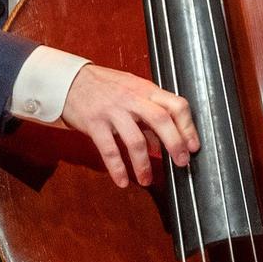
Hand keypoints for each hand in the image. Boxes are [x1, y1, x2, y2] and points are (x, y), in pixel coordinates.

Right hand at [60, 64, 201, 188]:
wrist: (69, 80)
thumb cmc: (105, 87)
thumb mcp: (132, 92)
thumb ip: (149, 115)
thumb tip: (163, 143)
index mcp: (146, 90)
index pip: (176, 105)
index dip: (188, 127)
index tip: (194, 146)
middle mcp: (132, 99)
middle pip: (161, 120)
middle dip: (175, 144)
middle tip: (181, 163)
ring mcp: (113, 111)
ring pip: (135, 140)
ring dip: (144, 164)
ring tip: (147, 180)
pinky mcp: (94, 123)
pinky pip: (109, 150)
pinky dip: (117, 169)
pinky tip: (123, 181)